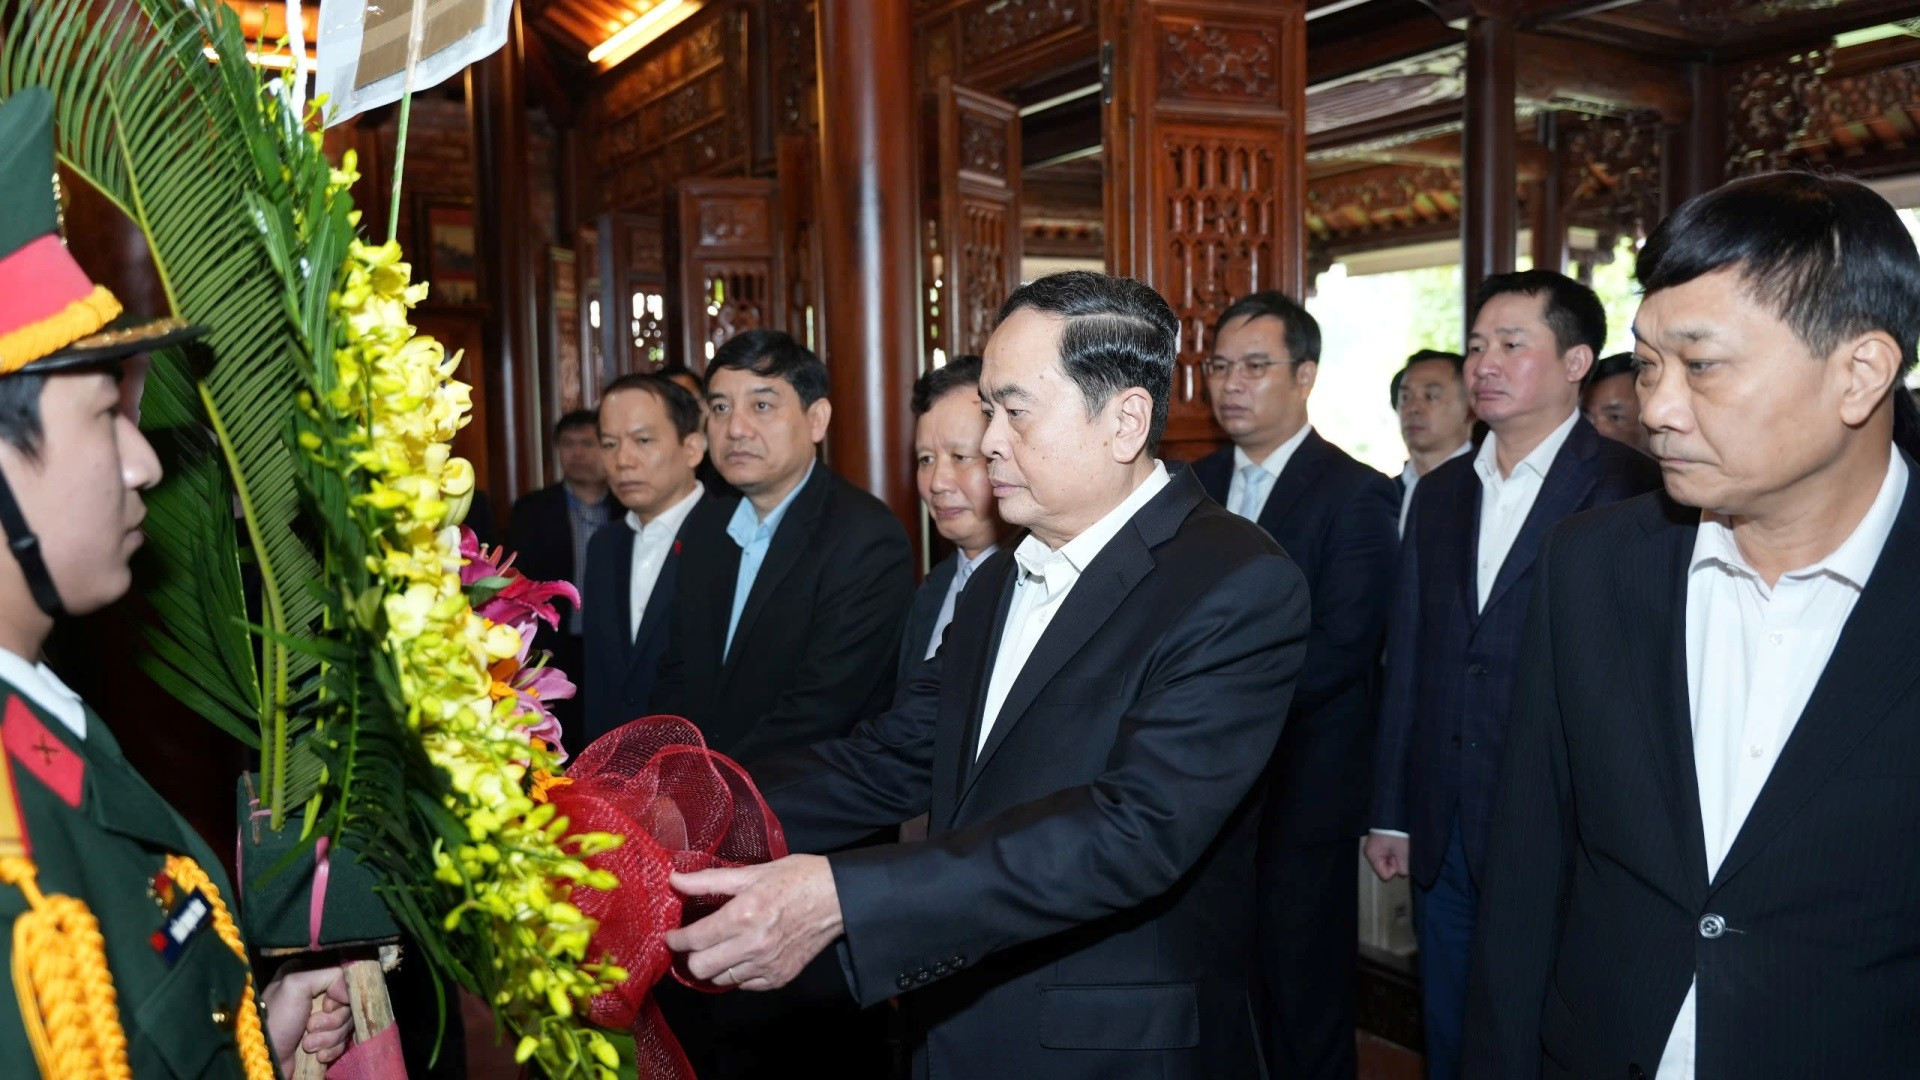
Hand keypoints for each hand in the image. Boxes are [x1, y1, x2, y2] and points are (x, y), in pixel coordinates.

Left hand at [260, 964, 351, 1077]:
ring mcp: (319, 1018)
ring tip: (307, 1044)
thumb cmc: (278, 1019)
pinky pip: (342, 1041)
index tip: (326, 1005)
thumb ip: (328, 974)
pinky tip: (316, 1054)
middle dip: (332, 1020)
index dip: (339, 995)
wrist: (267, 1058)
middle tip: (310, 1027)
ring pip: (346, 1023)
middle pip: (346, 1004)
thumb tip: (349, 993)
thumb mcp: (295, 985)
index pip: (342, 978)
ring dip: (329, 1037)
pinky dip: (331, 1049)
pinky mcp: (323, 1039)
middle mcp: (314, 994)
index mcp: (307, 975)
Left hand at [664, 854, 841, 990]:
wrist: (838, 897)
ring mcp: (767, 965)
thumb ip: (709, 880)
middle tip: (693, 943)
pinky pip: (743, 985)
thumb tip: (675, 880)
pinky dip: (737, 973)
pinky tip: (742, 955)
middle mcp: (753, 944)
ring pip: (720, 980)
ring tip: (718, 948)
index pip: (694, 939)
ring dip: (713, 966)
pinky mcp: (779, 977)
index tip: (672, 934)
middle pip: (700, 968)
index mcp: (743, 914)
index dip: (676, 938)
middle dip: (690, 956)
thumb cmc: (796, 878)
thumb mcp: (752, 872)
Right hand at [1364, 833, 1409, 880]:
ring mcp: (1371, 849)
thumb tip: (1403, 873)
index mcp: (1373, 857)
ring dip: (1393, 857)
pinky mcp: (1375, 845)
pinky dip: (1391, 852)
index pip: (1385, 876)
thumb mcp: (1403, 852)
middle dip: (1394, 863)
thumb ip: (1403, 868)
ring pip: (1385, 862)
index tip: (1398, 858)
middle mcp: (1369, 854)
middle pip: (1384, 869)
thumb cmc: (1396, 834)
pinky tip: (1394, 845)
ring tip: (1397, 846)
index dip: (1394, 869)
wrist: (1391, 815)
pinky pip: (1384, 855)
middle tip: (1398, 851)